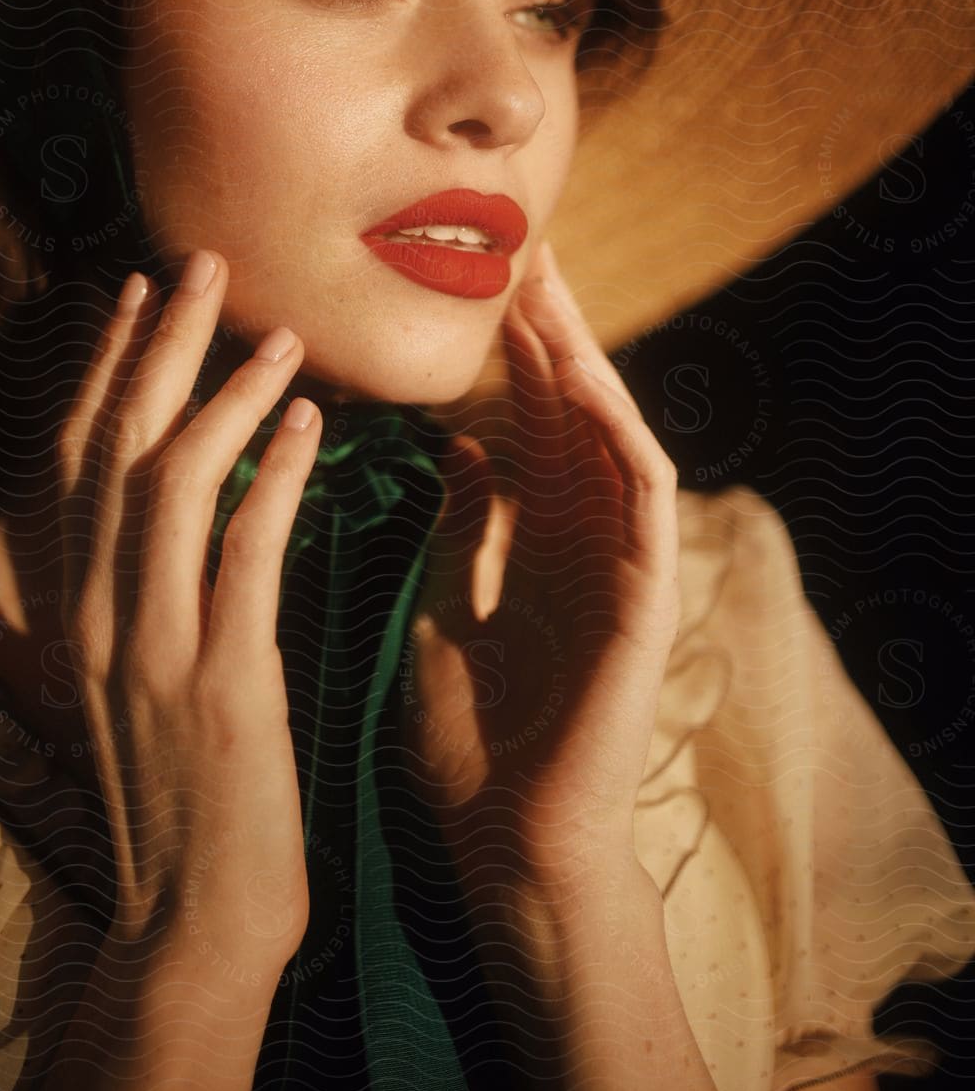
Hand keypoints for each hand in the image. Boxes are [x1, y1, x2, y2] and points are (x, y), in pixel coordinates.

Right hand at [54, 256, 321, 972]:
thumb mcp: (151, 680)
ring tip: (279, 333)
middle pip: (113, 443)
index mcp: (84, 607)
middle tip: (202, 264)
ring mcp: (152, 646)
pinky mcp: (218, 681)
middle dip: (157, 344)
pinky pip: (242, 551)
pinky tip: (309, 424)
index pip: (79, 457)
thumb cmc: (192, 795)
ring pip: (168, 479)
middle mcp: (101, 612)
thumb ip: (156, 590)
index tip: (140, 291)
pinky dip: (271, 476)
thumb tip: (190, 502)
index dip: (107, 366)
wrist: (195, 921)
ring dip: (224, 393)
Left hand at [400, 238, 681, 896]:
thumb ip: (464, 528)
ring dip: (583, 363)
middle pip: (570, 412)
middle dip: (547, 333)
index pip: (524, 421)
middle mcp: (582, 537)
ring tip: (550, 294)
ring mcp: (618, 563)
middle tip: (523, 249)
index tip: (476, 281)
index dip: (505, 352)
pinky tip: (588, 385)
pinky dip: (618, 437)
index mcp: (534, 538)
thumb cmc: (472, 740)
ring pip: (609, 437)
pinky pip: (642, 498)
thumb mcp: (447, 607)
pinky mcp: (644, 596)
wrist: (508, 841)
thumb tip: (461, 448)